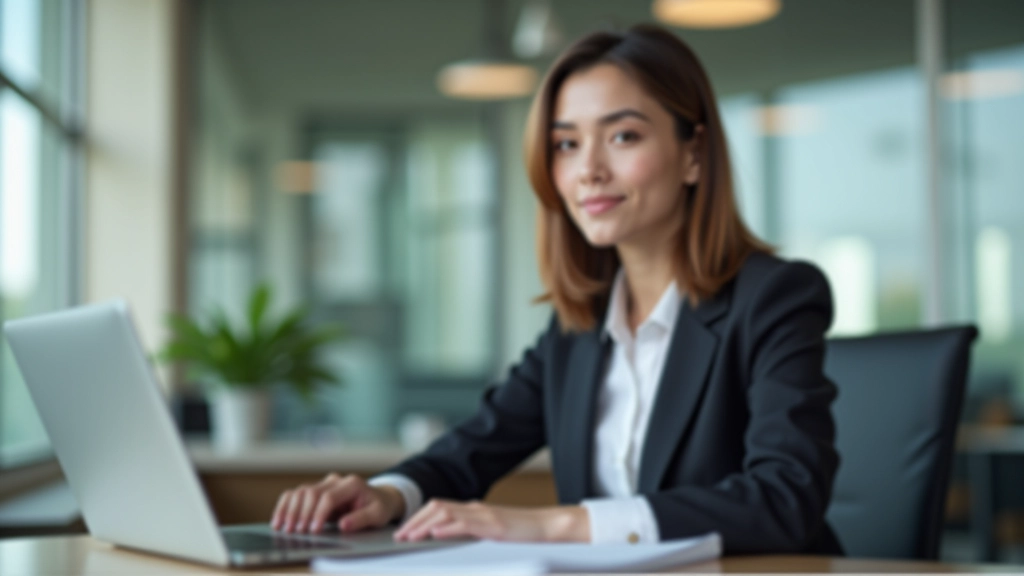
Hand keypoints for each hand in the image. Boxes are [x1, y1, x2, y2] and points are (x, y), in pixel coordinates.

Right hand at [270, 473, 403, 534]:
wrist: (379, 499)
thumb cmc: (378, 507)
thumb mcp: (377, 515)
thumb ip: (362, 519)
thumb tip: (344, 524)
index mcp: (352, 483)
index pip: (329, 496)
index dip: (319, 513)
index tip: (314, 530)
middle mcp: (336, 480)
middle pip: (311, 492)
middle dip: (302, 513)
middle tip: (296, 533)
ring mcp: (324, 484)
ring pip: (300, 492)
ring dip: (290, 510)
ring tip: (283, 528)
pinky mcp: (316, 491)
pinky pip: (296, 495)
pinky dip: (285, 506)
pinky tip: (279, 520)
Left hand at [394, 499, 589, 542]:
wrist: (548, 526)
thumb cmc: (521, 533)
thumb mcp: (490, 532)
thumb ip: (472, 532)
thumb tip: (448, 538)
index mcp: (473, 509)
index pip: (438, 508)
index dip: (418, 518)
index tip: (404, 531)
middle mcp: (475, 508)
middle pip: (437, 508)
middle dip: (415, 521)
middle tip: (399, 536)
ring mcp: (484, 515)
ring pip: (447, 514)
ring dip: (424, 525)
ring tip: (410, 536)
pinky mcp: (494, 525)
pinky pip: (466, 525)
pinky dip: (448, 529)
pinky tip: (436, 534)